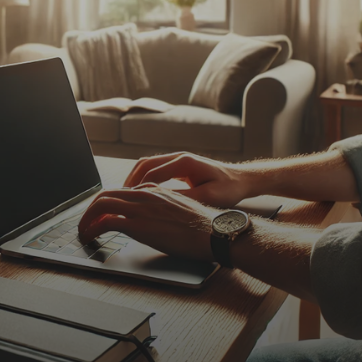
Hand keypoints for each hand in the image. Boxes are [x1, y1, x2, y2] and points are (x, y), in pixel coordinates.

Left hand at [77, 185, 216, 261]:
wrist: (215, 233)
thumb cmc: (203, 227)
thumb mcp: (179, 210)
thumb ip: (162, 209)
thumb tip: (152, 219)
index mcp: (154, 190)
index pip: (121, 190)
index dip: (105, 202)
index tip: (99, 214)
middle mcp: (145, 194)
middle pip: (106, 194)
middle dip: (90, 209)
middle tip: (85, 222)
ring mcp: (140, 208)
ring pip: (101, 204)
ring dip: (87, 218)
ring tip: (83, 231)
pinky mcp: (138, 225)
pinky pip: (105, 222)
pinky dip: (92, 229)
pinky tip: (90, 238)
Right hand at [123, 152, 251, 207]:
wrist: (241, 180)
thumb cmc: (229, 188)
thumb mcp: (208, 197)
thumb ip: (185, 199)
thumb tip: (161, 204)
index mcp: (184, 162)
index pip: (153, 173)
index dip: (139, 188)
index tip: (128, 202)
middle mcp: (178, 157)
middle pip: (144, 164)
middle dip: (130, 181)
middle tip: (119, 198)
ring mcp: (176, 160)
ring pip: (146, 165)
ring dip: (134, 179)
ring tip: (124, 196)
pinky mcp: (177, 167)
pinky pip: (153, 170)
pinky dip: (142, 180)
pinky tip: (138, 193)